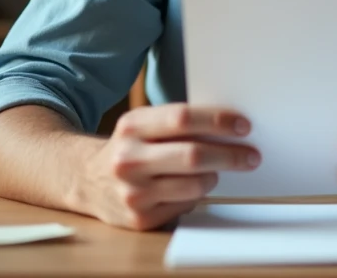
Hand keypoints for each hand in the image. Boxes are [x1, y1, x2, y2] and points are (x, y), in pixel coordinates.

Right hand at [71, 103, 259, 230]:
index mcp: (132, 126)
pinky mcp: (139, 218)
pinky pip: (185, 204)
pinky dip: (195, 195)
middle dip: (230, 155)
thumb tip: (229, 126)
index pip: (182, 118)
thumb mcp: (142, 124)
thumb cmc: (129, 147)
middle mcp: (129, 159)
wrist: (85, 179)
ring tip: (214, 170)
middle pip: (193, 155)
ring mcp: (133, 192)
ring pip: (194, 184)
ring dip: (213, 176)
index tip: (243, 126)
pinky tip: (189, 187)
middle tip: (251, 155)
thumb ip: (177, 122)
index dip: (217, 121)